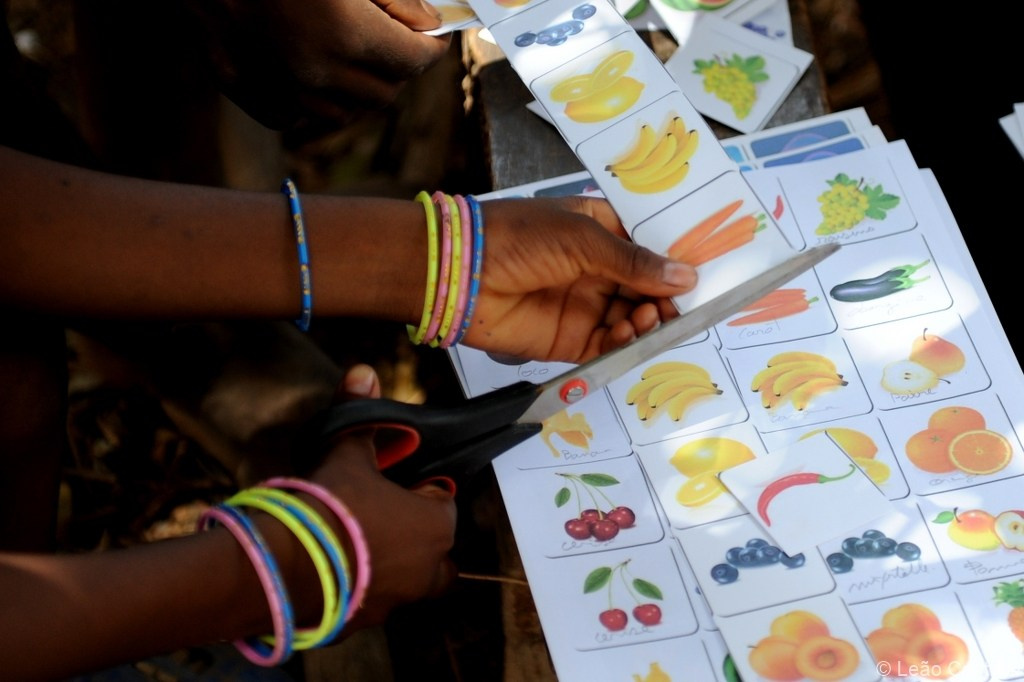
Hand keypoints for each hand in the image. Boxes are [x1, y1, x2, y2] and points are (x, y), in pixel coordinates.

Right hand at [183, 0, 451, 133]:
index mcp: (345, 32)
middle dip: (400, 67)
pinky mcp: (254, 95)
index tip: (436, 36)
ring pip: (349, 113)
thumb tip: (428, 25)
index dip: (432, 47)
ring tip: (361, 59)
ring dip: (364, 89)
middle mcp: (316, 71)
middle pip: (386, 91)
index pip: (414, 60)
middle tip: (399, 41)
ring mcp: (283, 89)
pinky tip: (318, 75)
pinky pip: (303, 117)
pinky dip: (319, 103)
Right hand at [308, 364, 456, 627]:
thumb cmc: (327, 507)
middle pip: (434, 549)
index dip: (418, 490)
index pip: (442, 503)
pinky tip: (329, 569)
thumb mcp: (346, 454)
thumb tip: (364, 374)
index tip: (394, 484)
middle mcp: (425, 570)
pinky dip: (357, 588)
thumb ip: (360, 416)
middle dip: (415, 535)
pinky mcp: (361, 624)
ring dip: (389, 563)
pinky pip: (370, 602)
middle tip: (379, 517)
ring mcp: (395, 602)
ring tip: (352, 542)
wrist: (280, 567)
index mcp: (434, 527)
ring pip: (406, 581)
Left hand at [463, 196, 697, 362]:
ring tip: (648, 317)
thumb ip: (633, 262)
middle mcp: (596, 269)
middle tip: (684, 305)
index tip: (707, 271)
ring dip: (649, 320)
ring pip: (634, 319)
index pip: (649, 247)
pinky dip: (625, 343)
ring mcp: (585, 305)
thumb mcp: (582, 238)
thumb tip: (685, 277)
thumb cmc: (518, 238)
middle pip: (648, 288)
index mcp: (599, 231)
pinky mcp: (571, 340)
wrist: (460, 275)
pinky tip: (629, 333)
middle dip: (668, 297)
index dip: (676, 260)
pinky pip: (610, 346)